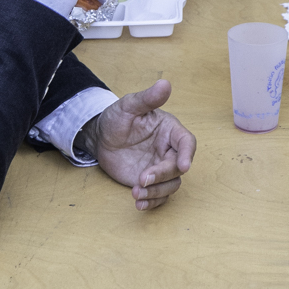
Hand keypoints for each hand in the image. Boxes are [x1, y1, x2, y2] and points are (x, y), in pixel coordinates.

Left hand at [78, 78, 196, 211]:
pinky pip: (158, 196)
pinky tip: (138, 204)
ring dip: (156, 192)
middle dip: (162, 175)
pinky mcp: (150, 183)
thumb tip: (165, 84)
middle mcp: (169, 151)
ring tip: (136, 193)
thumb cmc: (116, 119)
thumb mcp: (129, 106)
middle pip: (178, 167)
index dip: (187, 154)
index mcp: (169, 131)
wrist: (100, 138)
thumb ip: (148, 98)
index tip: (183, 166)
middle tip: (142, 179)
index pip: (187, 142)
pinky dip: (151, 203)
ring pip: (170, 185)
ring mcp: (160, 168)